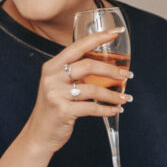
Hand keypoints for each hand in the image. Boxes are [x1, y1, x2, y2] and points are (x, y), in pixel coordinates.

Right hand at [25, 28, 131, 154]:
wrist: (38, 134)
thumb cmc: (53, 107)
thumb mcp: (57, 85)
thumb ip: (74, 73)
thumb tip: (104, 64)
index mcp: (52, 66)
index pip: (78, 46)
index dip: (98, 38)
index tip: (116, 32)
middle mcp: (52, 77)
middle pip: (88, 65)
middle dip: (112, 69)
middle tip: (127, 75)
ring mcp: (56, 94)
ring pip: (93, 89)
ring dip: (114, 95)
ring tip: (125, 98)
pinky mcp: (63, 111)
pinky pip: (92, 108)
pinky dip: (107, 110)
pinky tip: (115, 110)